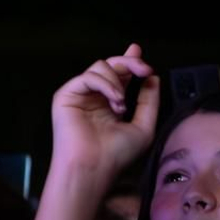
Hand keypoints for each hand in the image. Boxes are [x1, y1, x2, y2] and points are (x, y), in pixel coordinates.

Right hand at [49, 44, 158, 181]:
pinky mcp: (66, 95)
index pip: (119, 75)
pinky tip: (114, 101)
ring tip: (122, 105)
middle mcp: (94, 97)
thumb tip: (153, 78)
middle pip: (111, 65)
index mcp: (109, 103)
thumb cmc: (116, 154)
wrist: (94, 168)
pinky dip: (105, 84)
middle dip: (130, 63)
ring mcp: (79, 95)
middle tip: (144, 69)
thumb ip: (149, 101)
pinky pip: (88, 76)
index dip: (129, 61)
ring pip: (100, 67)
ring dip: (117, 82)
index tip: (138, 51)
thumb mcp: (143, 127)